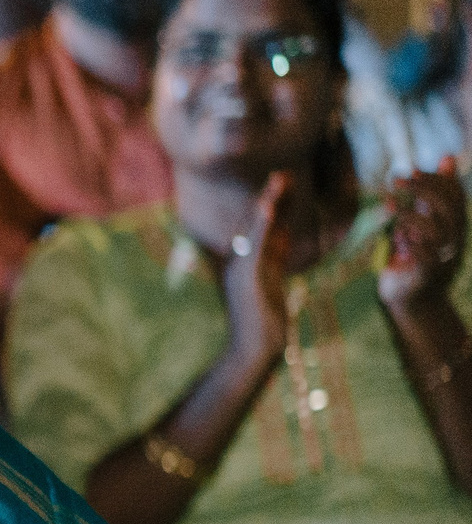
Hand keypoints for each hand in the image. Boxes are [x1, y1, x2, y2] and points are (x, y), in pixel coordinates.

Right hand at [220, 170, 297, 368]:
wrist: (254, 350)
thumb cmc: (264, 324)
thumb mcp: (273, 283)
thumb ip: (276, 258)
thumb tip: (286, 232)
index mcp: (244, 263)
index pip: (259, 229)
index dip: (272, 206)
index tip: (284, 184)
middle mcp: (237, 262)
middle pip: (255, 223)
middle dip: (270, 198)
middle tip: (283, 173)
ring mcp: (239, 269)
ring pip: (254, 229)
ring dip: (267, 203)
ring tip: (280, 179)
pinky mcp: (245, 276)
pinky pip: (254, 245)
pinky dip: (261, 224)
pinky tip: (269, 206)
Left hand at [381, 158, 465, 317]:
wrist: (412, 298)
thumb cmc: (417, 254)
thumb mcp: (425, 220)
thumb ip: (432, 194)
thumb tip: (446, 157)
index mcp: (456, 225)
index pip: (456, 195)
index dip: (437, 179)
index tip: (412, 169)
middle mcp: (455, 240)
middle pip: (449, 209)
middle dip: (423, 189)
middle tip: (396, 180)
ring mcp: (445, 258)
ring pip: (437, 231)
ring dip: (410, 216)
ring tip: (390, 210)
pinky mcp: (428, 275)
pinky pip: (425, 256)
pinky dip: (410, 243)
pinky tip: (397, 238)